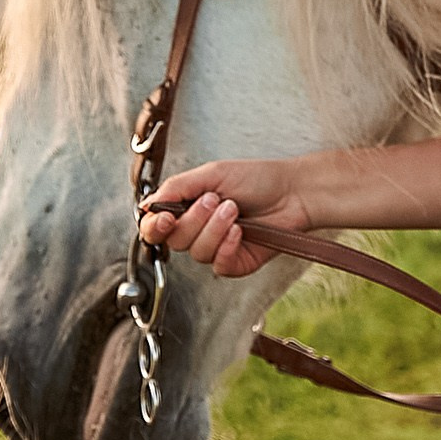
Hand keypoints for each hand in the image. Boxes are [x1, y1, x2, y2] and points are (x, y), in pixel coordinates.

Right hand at [135, 158, 313, 277]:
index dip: (154, 227)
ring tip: (234, 210)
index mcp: (187, 209)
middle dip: (194, 220)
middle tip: (214, 200)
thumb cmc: (257, 179)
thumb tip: (148, 204)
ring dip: (215, 229)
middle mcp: (198, 231)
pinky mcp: (234, 263)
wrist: (293, 192)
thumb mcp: (211, 174)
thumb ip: (176, 188)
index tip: (164, 218)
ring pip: (196, 253)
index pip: (156, 228)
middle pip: (174, 241)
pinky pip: (218, 265)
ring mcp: (216, 248)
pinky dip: (227, 247)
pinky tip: (241, 231)